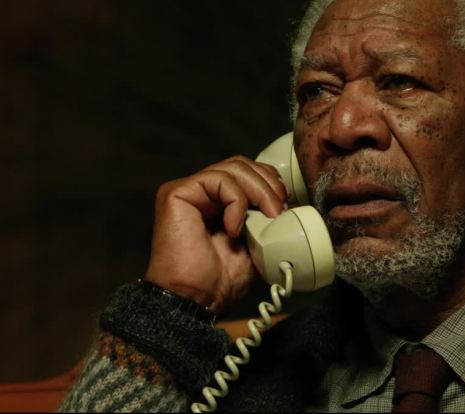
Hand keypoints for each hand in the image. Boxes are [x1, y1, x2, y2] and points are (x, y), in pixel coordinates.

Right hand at [145, 156, 287, 314]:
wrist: (195, 300)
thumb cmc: (219, 281)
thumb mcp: (256, 243)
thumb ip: (265, 220)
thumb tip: (287, 204)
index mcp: (217, 202)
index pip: (247, 172)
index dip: (270, 182)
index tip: (285, 206)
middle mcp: (201, 192)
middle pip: (241, 165)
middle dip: (267, 183)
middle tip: (279, 210)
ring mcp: (188, 191)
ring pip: (232, 168)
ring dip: (258, 190)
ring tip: (267, 216)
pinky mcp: (176, 193)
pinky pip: (217, 180)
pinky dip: (235, 201)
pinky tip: (234, 227)